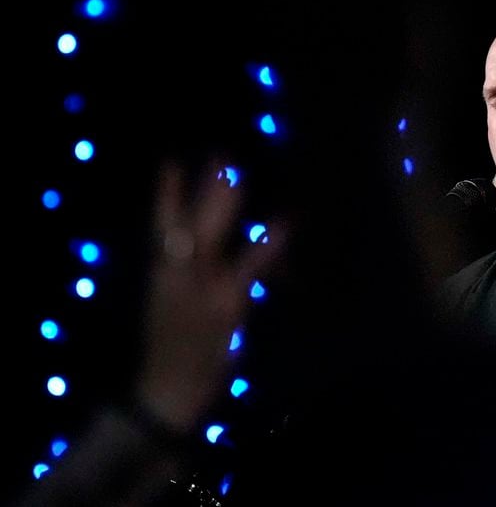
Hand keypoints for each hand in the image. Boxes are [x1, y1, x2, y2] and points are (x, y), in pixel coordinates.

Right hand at [135, 160, 283, 433]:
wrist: (166, 388)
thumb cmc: (171, 349)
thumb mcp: (170, 307)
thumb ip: (186, 277)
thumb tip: (200, 252)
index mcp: (161, 274)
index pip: (161, 225)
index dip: (166, 194)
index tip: (171, 161)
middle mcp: (177, 273)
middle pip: (187, 220)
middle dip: (202, 188)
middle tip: (220, 155)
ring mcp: (202, 285)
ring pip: (210, 234)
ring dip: (223, 203)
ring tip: (237, 174)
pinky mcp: (226, 301)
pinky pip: (249, 267)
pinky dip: (267, 244)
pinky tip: (285, 223)